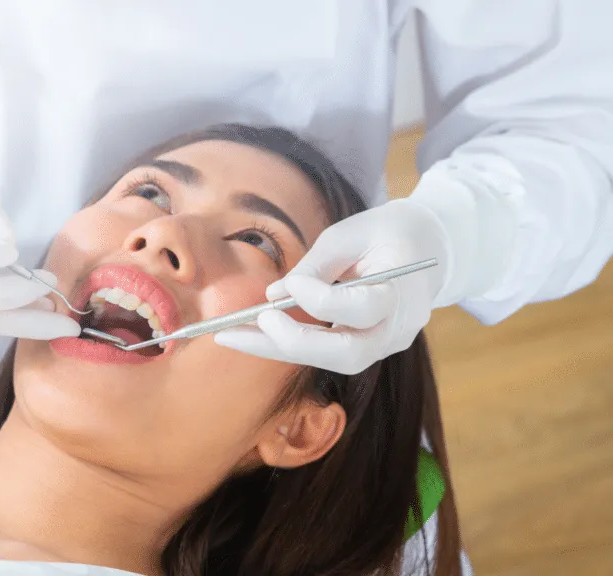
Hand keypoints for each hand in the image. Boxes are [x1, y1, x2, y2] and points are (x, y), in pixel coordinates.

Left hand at [214, 198, 450, 373]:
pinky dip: (289, 344)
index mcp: (404, 290)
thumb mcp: (350, 234)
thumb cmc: (386, 232)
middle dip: (294, 343)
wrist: (427, 246)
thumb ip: (314, 266)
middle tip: (251, 325)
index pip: (363, 307)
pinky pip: (327, 352)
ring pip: (333, 360)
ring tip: (231, 335)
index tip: (288, 286)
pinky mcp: (367, 347)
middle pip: (348, 353)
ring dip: (280, 349)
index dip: (322, 300)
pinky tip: (251, 334)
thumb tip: (274, 295)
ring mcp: (385, 343)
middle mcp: (398, 328)